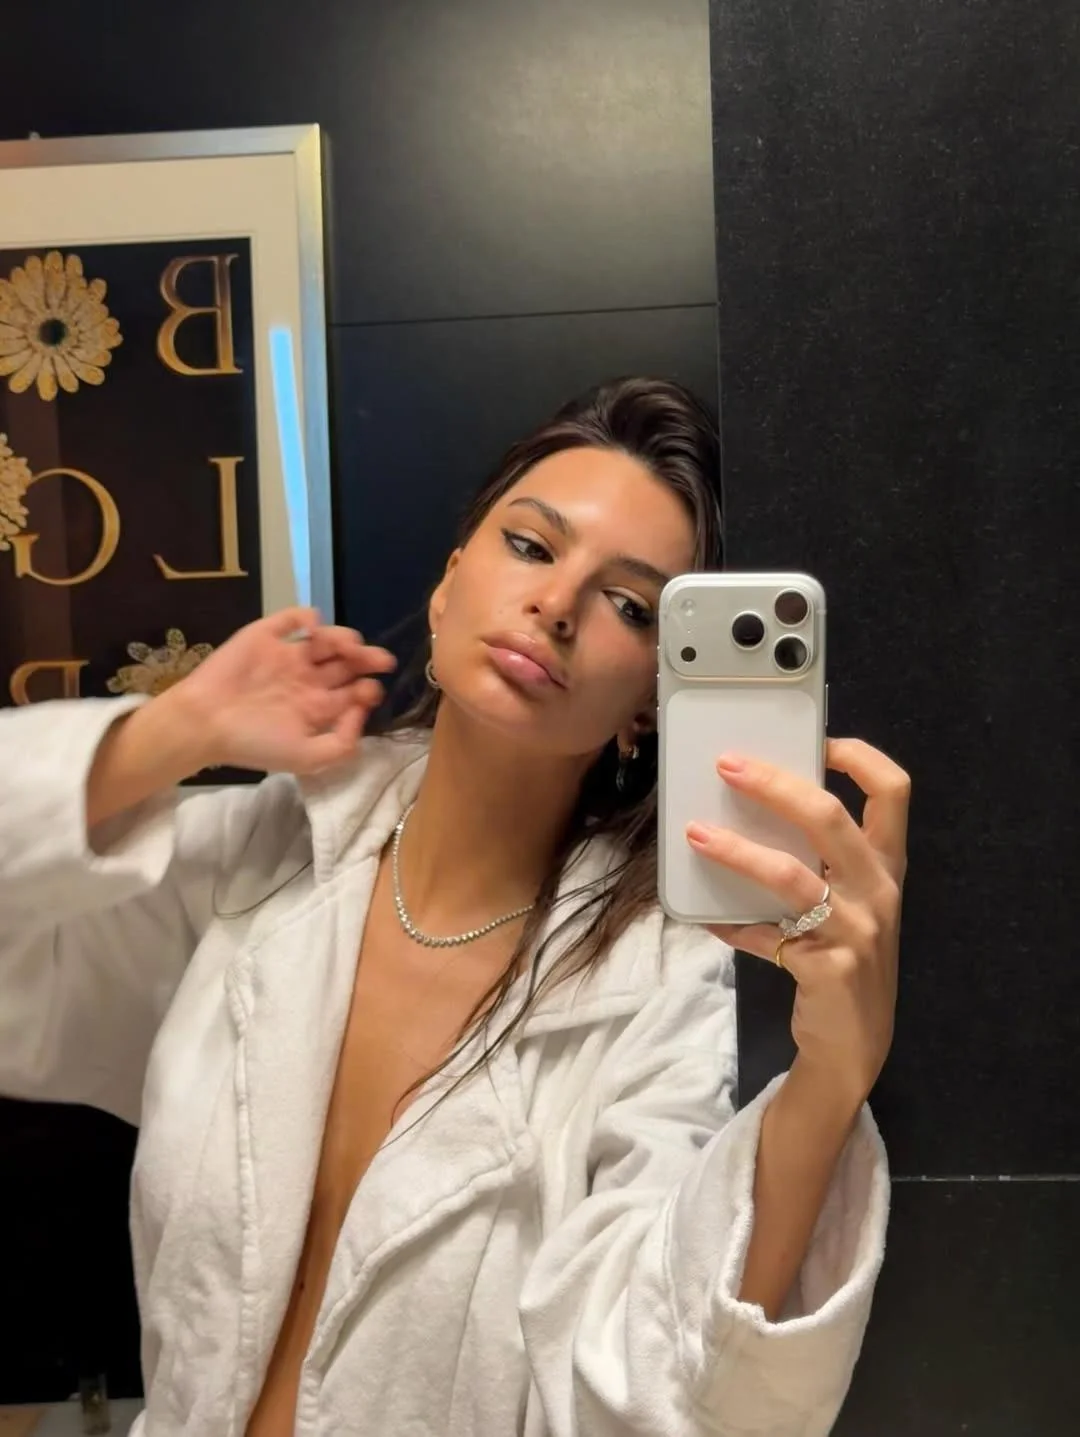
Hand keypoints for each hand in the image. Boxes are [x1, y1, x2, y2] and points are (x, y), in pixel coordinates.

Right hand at [165, 607, 396, 775]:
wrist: (204, 722)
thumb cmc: (254, 743)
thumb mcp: (306, 759)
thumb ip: (341, 743)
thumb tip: (361, 712)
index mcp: (316, 708)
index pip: (354, 693)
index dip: (368, 690)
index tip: (368, 692)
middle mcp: (306, 680)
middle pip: (347, 664)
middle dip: (368, 660)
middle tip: (380, 661)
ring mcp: (287, 656)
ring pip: (328, 639)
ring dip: (345, 638)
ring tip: (348, 647)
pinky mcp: (266, 636)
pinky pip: (294, 618)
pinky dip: (309, 617)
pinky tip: (314, 629)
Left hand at [687, 739, 909, 1106]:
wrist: (856, 1046)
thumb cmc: (843, 957)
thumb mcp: (847, 904)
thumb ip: (817, 861)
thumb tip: (748, 809)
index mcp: (886, 865)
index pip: (893, 791)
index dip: (857, 756)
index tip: (814, 738)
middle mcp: (879, 891)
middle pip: (831, 819)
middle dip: (776, 785)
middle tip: (727, 765)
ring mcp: (857, 932)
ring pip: (792, 876)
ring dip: (738, 850)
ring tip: (695, 833)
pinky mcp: (828, 969)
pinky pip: (765, 937)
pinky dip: (730, 925)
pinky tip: (704, 919)